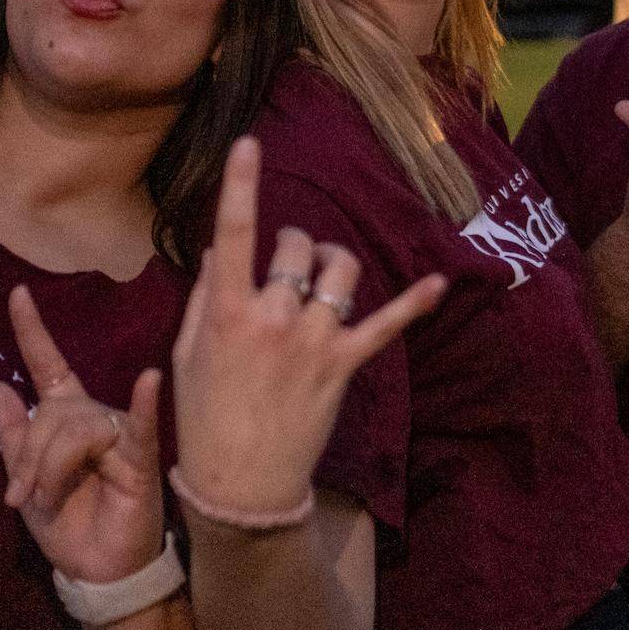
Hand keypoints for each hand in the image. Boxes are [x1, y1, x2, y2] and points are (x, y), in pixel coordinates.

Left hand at [0, 286, 167, 584]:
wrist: (96, 569)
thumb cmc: (67, 523)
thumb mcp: (25, 481)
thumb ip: (11, 434)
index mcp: (66, 415)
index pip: (48, 364)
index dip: (32, 330)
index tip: (16, 292)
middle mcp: (93, 415)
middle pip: (52, 414)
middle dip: (29, 457)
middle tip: (18, 497)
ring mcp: (119, 434)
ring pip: (75, 430)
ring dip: (51, 469)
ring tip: (47, 500)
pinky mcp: (140, 458)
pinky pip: (138, 426)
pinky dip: (142, 402)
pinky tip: (148, 380)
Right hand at [171, 137, 445, 520]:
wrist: (241, 485)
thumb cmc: (204, 418)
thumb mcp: (188, 354)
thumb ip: (207, 299)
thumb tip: (222, 252)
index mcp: (230, 313)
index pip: (234, 235)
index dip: (241, 185)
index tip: (249, 144)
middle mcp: (276, 319)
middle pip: (299, 247)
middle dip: (295, 242)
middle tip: (285, 262)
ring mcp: (315, 341)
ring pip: (340, 271)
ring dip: (334, 262)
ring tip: (323, 276)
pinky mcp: (345, 365)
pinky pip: (386, 325)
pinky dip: (414, 303)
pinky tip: (439, 282)